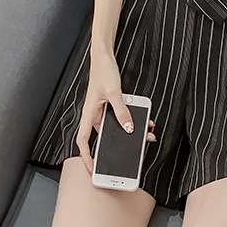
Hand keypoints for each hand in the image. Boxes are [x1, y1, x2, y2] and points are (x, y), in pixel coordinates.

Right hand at [75, 54, 155, 175]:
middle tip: (129, 155)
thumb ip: (121, 111)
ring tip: (143, 135)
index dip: (86, 156)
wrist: (104, 57)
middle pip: (103, 136)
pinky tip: (143, 120)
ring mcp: (102, 110)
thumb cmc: (103, 72)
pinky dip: (131, 120)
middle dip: (116, 146)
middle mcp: (94, 114)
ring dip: (128, 132)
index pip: (83, 140)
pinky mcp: (110, 105)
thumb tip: (128, 128)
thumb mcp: (114, 92)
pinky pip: (120, 117)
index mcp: (89, 113)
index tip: (92, 168)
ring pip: (115, 127)